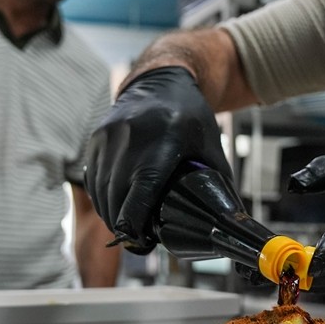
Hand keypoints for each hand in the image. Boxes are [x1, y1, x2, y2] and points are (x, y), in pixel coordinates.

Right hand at [84, 66, 233, 252]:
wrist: (161, 81)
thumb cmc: (189, 115)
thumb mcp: (211, 145)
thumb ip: (220, 182)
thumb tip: (232, 220)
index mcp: (163, 140)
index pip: (140, 191)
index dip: (136, 223)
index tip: (142, 241)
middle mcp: (130, 137)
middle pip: (116, 197)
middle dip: (124, 225)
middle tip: (139, 240)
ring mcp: (109, 137)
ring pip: (101, 191)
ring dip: (111, 214)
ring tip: (128, 226)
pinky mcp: (96, 139)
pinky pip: (93, 179)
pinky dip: (102, 198)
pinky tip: (116, 206)